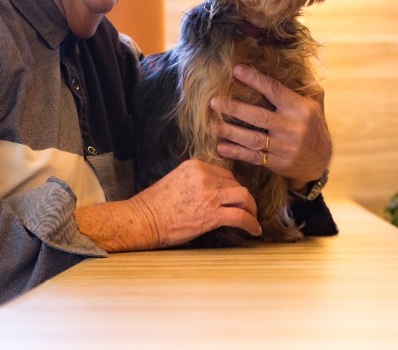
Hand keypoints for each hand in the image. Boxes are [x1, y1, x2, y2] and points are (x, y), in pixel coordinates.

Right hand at [76, 159, 260, 250]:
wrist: (143, 220)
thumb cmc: (155, 205)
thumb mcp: (177, 180)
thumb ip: (196, 181)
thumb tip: (214, 191)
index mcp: (196, 166)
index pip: (225, 174)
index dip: (232, 187)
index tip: (234, 198)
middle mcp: (205, 176)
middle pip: (236, 184)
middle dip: (243, 198)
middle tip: (246, 209)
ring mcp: (209, 194)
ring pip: (244, 197)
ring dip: (251, 209)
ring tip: (253, 218)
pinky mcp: (212, 214)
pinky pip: (240, 216)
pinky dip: (251, 223)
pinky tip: (254, 230)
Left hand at [209, 64, 331, 190]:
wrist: (320, 161)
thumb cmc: (313, 126)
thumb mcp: (315, 104)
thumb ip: (304, 86)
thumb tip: (294, 62)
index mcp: (300, 109)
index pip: (275, 91)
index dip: (255, 80)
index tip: (236, 70)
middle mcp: (292, 127)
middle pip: (259, 116)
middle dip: (235, 108)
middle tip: (213, 102)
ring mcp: (285, 147)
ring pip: (254, 139)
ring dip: (231, 132)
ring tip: (212, 125)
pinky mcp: (278, 163)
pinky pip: (254, 157)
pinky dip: (237, 152)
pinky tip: (221, 147)